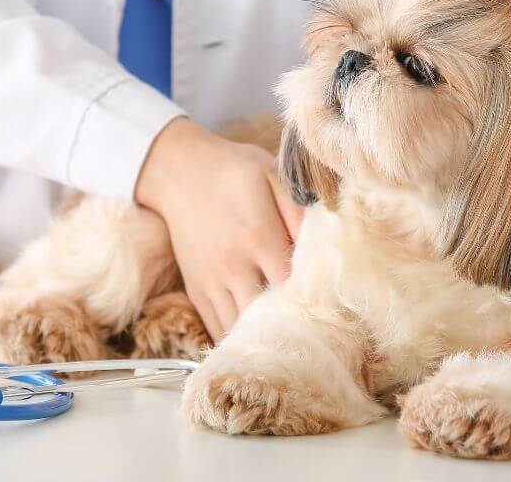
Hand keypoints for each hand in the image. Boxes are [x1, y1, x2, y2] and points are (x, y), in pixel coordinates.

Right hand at [135, 117, 302, 341]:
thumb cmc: (234, 171)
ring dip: (264, 336)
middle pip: (268, 316)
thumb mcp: (273, 174)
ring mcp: (212, 281)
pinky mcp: (197, 290)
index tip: (331, 301)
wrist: (180, 171)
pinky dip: (238, 339)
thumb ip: (299, 209)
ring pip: (241, 330)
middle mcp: (234, 266)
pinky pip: (217, 328)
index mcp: (259, 236)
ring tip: (287, 335)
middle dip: (291, 324)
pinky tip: (257, 336)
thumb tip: (322, 241)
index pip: (294, 285)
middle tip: (313, 327)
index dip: (315, 297)